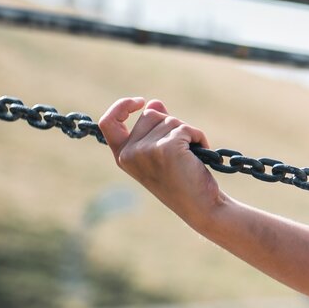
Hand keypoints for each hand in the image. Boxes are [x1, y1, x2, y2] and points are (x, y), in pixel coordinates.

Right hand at [99, 97, 226, 225]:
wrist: (200, 206)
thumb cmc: (182, 181)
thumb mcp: (160, 153)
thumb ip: (154, 129)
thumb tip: (154, 103)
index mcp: (122, 156)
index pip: (108, 122)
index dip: (121, 106)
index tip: (140, 102)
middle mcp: (129, 153)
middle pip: (151, 115)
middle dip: (171, 125)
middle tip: (181, 149)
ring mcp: (146, 150)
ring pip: (170, 120)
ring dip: (187, 133)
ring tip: (190, 156)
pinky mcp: (166, 148)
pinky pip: (186, 128)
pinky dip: (198, 137)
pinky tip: (200, 154)